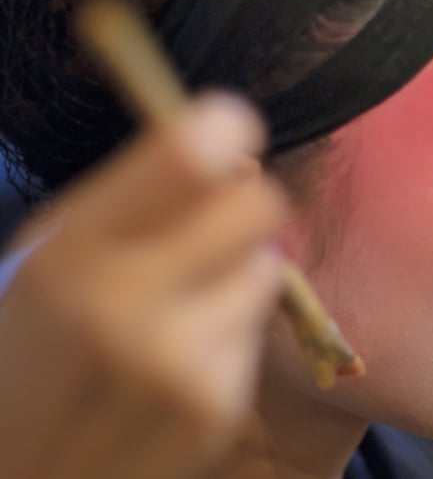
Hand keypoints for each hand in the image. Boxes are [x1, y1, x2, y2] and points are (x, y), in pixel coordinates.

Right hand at [0, 94, 287, 478]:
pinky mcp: (217, 405)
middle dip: (244, 204)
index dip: (226, 130)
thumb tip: (239, 150)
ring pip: (266, 264)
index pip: (187, 160)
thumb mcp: (57, 258)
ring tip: (183, 305)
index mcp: (71, 256)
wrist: (23, 470)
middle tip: (214, 222)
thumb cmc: (41, 346)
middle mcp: (127, 306)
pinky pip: (258, 329)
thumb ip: (140, 200)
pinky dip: (231, 330)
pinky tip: (183, 358)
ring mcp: (179, 362)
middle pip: (258, 205)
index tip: (230, 131)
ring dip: (238, 273)